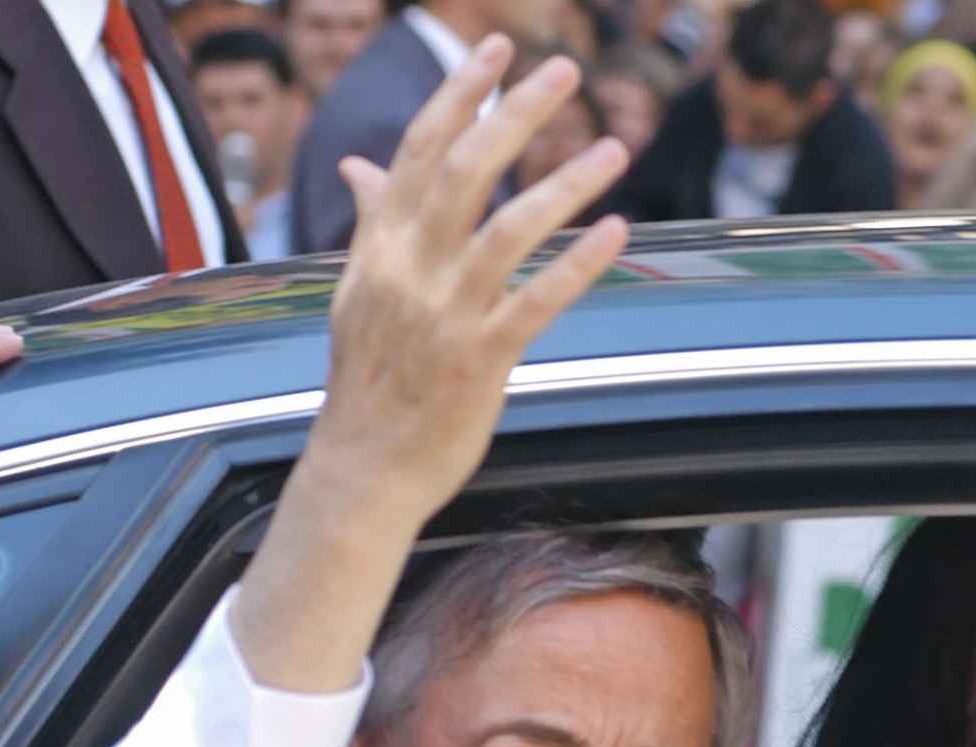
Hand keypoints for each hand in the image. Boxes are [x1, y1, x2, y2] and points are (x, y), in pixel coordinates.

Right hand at [297, 36, 629, 529]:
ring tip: (615, 148)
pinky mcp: (481, 360)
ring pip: (509, 228)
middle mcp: (409, 270)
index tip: (499, 48)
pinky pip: (537, 301)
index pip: (423, 150)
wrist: (363, 469)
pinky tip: (616, 231)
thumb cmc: (370, 381)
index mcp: (381, 247)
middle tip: (566, 72)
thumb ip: (373, 224)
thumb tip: (361, 166)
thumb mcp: (359, 293)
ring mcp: (445, 315)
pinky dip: (577, 264)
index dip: (463, 94)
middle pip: (467, 170)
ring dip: (566, 183)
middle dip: (517, 114)